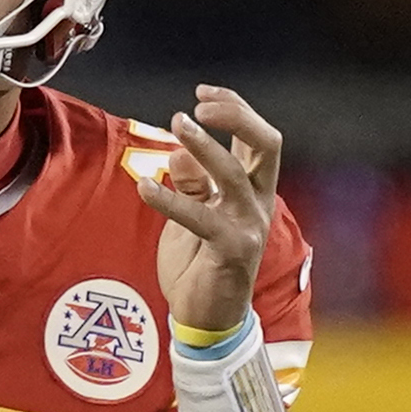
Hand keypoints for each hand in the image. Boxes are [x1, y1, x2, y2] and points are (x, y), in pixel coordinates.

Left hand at [136, 84, 285, 337]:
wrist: (208, 318)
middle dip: (237, 116)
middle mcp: (257, 203)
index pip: (255, 138)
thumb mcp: (192, 217)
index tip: (202, 93)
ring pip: (236, 174)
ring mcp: (248, 226)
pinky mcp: (231, 250)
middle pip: (266, 144)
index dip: (234, 108)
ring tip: (178, 125)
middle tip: (198, 106)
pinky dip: (170, 200)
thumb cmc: (200, 265)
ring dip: (206, 146)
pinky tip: (144, 187)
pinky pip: (201, 217)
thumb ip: (192, 186)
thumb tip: (178, 151)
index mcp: (252, 190)